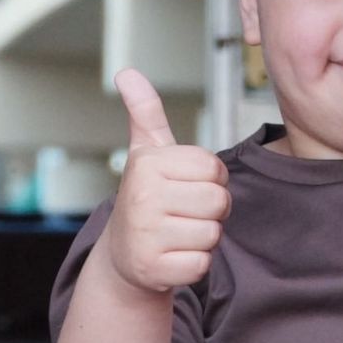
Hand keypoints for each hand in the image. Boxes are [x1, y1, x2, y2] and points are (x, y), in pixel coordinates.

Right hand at [101, 68, 229, 294]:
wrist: (123, 257)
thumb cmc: (147, 198)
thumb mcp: (146, 153)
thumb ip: (145, 113)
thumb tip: (126, 72)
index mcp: (148, 164)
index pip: (214, 168)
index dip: (210, 180)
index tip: (186, 186)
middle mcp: (143, 197)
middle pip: (219, 201)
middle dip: (211, 211)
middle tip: (183, 213)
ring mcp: (146, 235)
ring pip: (213, 234)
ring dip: (203, 238)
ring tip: (176, 233)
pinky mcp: (154, 269)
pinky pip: (202, 265)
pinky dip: (194, 265)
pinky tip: (172, 257)